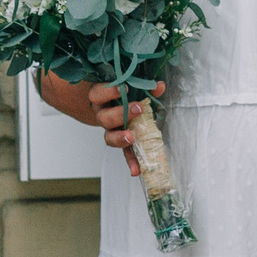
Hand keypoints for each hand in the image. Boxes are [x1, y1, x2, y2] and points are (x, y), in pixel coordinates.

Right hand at [38, 75, 163, 176]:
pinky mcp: (120, 142)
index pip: (97, 93)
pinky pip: (123, 153)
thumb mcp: (132, 87)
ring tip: (131, 138)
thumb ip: (145, 87)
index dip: (108, 91)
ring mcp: (110, 130)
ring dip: (120, 138)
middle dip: (120, 114)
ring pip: (109, 137)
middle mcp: (102, 114)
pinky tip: (136, 171)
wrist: (112, 104)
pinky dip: (130, 161)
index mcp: (101, 98)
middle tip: (137, 109)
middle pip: (104, 118)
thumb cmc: (122, 93)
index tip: (123, 88)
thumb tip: (159, 86)